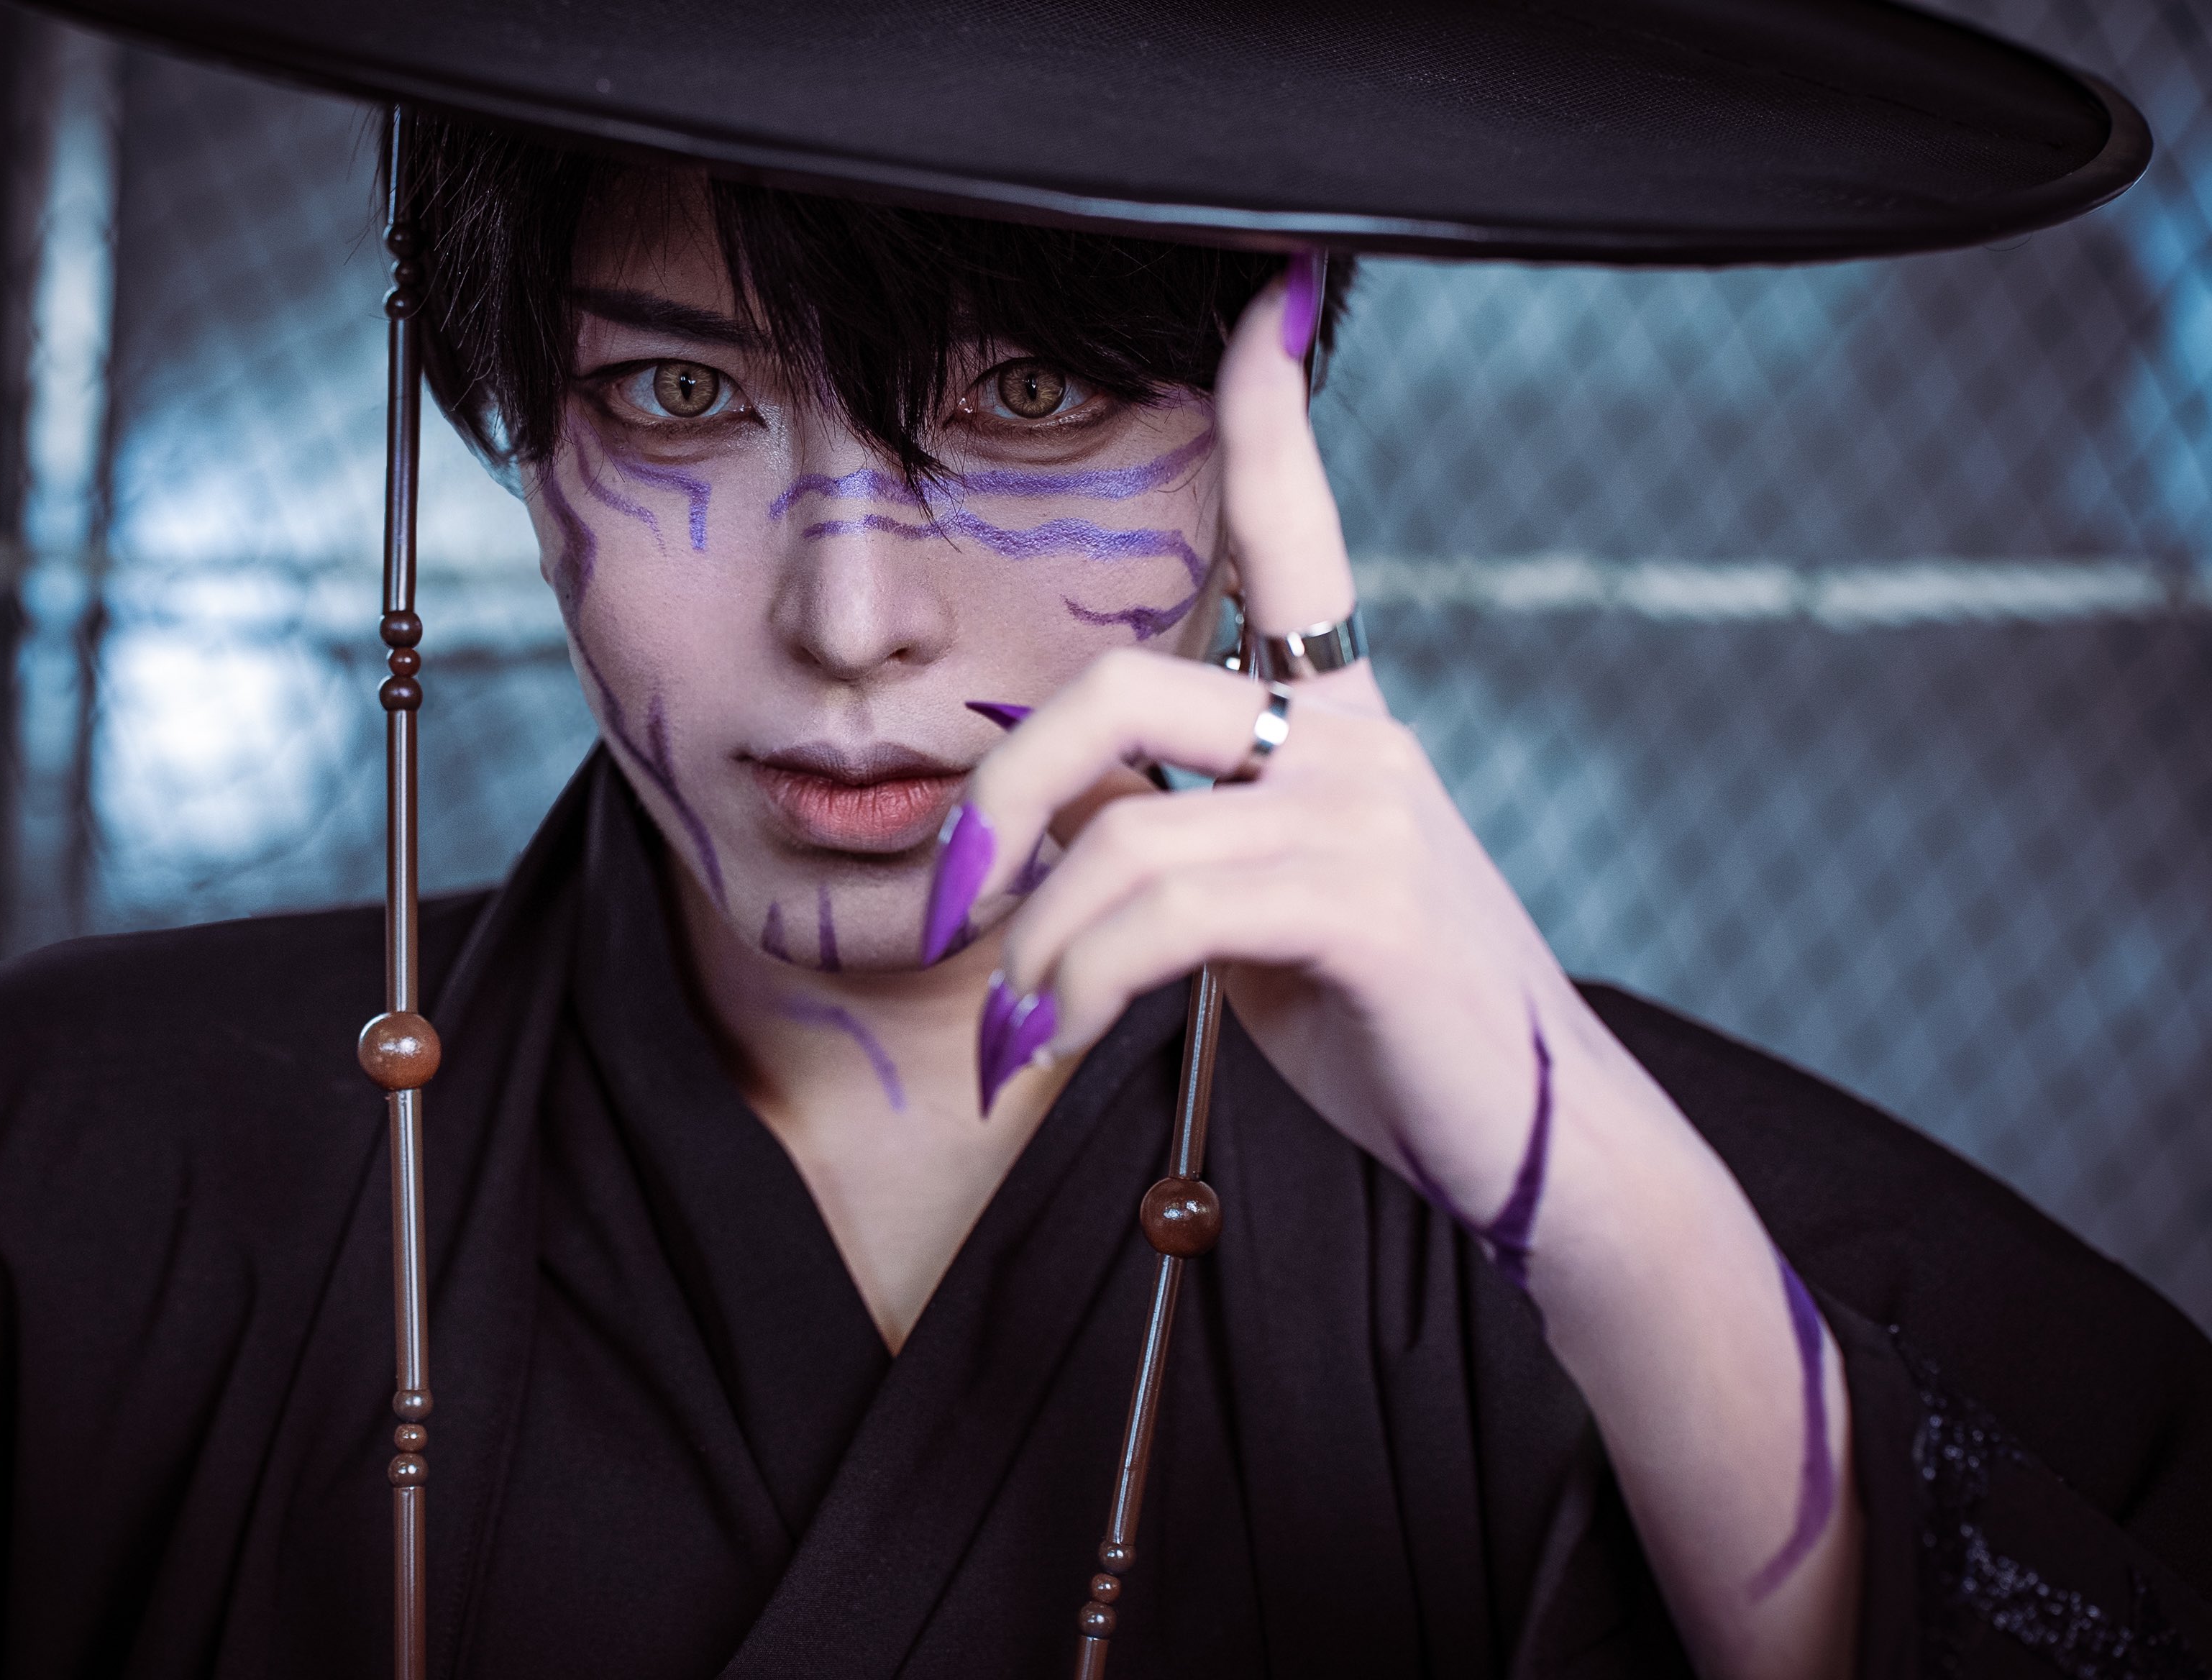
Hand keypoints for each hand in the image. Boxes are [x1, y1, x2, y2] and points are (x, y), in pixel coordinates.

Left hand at [925, 260, 1862, 1678]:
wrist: (1530, 1135)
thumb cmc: (1390, 1021)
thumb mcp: (1264, 910)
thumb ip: (1171, 836)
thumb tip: (1037, 819)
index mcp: (1337, 720)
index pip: (1300, 534)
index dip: (1271, 412)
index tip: (1263, 301)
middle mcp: (1356, 738)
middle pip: (1121, 688)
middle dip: (1002, 793)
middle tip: (953, 902)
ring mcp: (1368, 814)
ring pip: (1120, 832)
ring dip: (1034, 946)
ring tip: (1017, 1028)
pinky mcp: (1364, 906)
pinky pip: (1161, 914)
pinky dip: (1076, 985)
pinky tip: (1053, 1042)